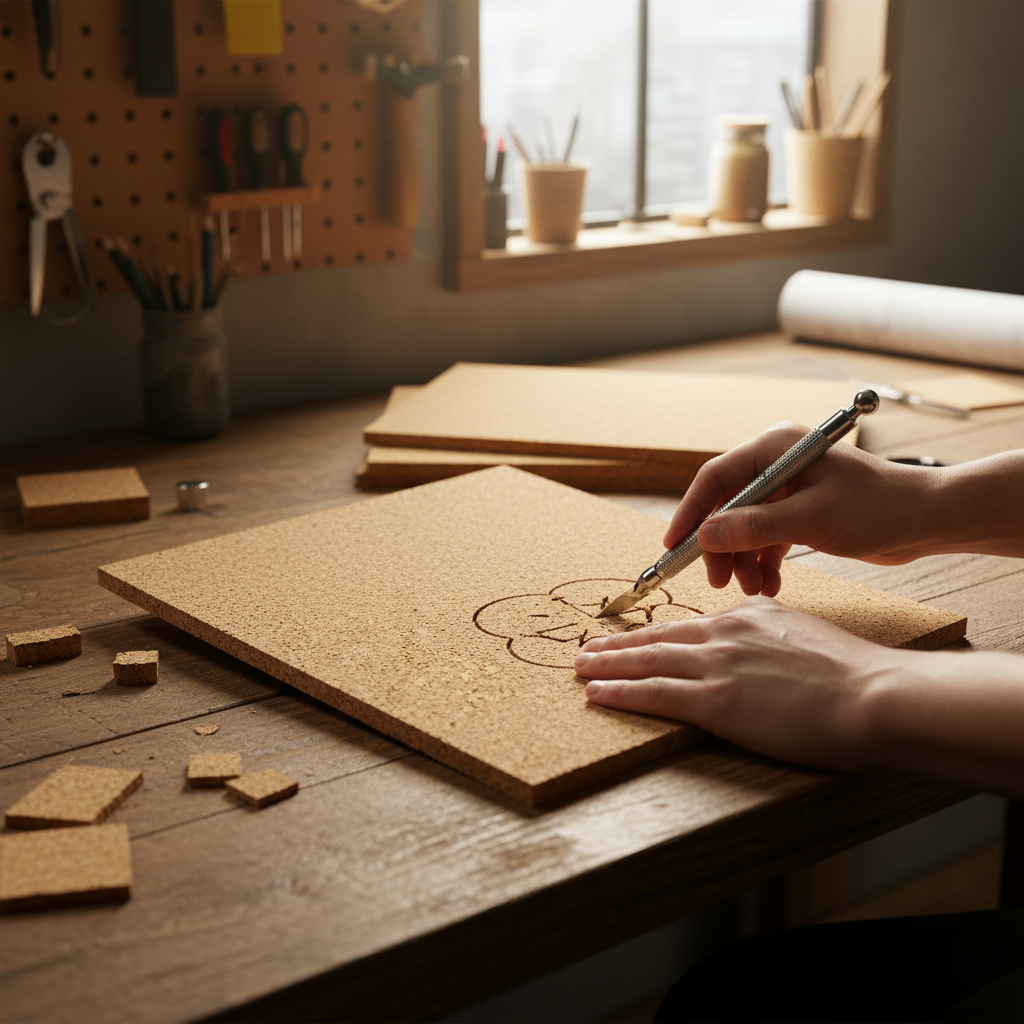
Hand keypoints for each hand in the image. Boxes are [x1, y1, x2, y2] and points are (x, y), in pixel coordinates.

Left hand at [575, 597, 904, 770]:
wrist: (874, 694)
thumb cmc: (856, 677)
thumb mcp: (808, 638)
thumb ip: (776, 639)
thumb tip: (764, 652)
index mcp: (751, 616)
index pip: (692, 626)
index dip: (658, 633)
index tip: (637, 637)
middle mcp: (727, 633)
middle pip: (660, 637)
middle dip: (620, 644)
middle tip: (589, 647)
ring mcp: (718, 665)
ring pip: (647, 660)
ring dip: (607, 664)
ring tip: (581, 666)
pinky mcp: (716, 700)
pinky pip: (654, 693)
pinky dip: (620, 692)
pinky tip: (597, 694)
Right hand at [664, 423, 939, 596]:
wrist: (925, 521)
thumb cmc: (876, 507)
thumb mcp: (810, 519)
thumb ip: (754, 527)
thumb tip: (705, 536)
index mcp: (775, 447)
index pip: (716, 478)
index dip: (691, 512)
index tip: (675, 546)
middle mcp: (777, 463)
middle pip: (727, 505)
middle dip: (721, 545)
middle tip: (717, 580)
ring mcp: (788, 488)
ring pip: (745, 526)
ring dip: (743, 559)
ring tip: (752, 588)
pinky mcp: (799, 511)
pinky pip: (766, 537)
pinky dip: (763, 561)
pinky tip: (769, 584)